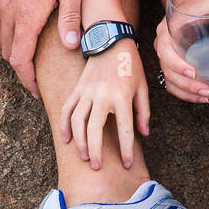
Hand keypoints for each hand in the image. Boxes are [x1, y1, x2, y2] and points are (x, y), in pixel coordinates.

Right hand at [0, 0, 84, 98]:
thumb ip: (72, 16)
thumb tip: (72, 46)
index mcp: (27, 16)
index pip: (21, 61)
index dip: (28, 81)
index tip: (36, 91)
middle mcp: (7, 12)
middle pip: (8, 53)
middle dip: (21, 67)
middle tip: (35, 74)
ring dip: (11, 49)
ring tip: (28, 52)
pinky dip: (4, 30)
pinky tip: (19, 25)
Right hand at [60, 40, 149, 169]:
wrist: (111, 41)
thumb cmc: (131, 65)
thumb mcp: (142, 87)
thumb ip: (143, 112)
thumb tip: (143, 134)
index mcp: (122, 96)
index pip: (124, 130)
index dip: (125, 150)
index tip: (126, 164)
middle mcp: (103, 96)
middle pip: (95, 129)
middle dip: (96, 151)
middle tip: (97, 167)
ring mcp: (87, 92)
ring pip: (77, 121)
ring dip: (79, 142)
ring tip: (84, 156)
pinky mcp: (77, 88)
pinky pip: (67, 109)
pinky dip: (64, 125)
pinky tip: (66, 139)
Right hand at [154, 0, 208, 105]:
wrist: (183, 2)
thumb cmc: (196, 3)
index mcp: (167, 30)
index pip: (166, 52)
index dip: (177, 65)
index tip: (194, 73)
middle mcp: (162, 44)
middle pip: (168, 71)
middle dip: (187, 85)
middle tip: (207, 90)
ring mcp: (165, 55)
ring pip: (169, 80)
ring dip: (186, 93)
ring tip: (206, 97)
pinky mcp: (171, 63)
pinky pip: (172, 82)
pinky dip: (184, 93)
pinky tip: (200, 96)